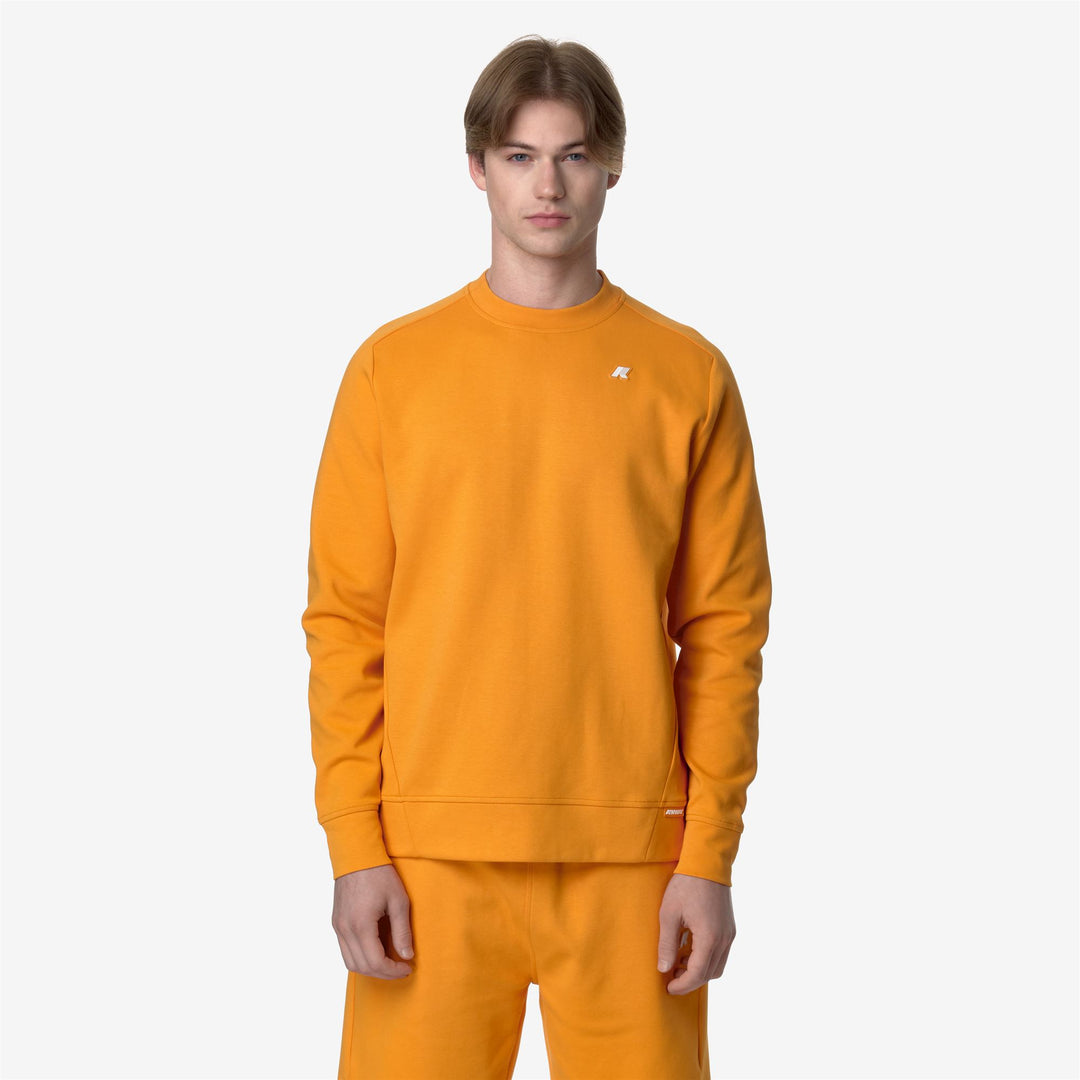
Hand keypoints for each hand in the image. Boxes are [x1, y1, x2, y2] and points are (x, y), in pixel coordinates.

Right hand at [332, 863, 414, 978]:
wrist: (356, 854)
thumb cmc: (379, 874)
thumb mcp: (398, 900)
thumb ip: (402, 931)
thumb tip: (406, 955)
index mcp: (361, 925)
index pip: (376, 962)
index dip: (393, 971)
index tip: (407, 967)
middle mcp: (345, 930)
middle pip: (362, 967)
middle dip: (383, 974)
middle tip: (400, 969)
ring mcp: (338, 926)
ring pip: (350, 962)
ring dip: (370, 968)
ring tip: (388, 963)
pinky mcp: (336, 922)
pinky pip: (345, 950)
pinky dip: (360, 957)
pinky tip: (375, 951)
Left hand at [656, 872, 733, 993]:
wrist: (707, 863)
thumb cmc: (685, 886)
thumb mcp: (668, 914)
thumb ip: (666, 944)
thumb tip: (663, 969)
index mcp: (709, 938)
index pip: (697, 974)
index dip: (682, 985)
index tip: (668, 988)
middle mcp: (724, 940)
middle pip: (709, 974)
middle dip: (690, 981)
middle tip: (671, 978)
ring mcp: (729, 934)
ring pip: (717, 966)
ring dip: (699, 971)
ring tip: (678, 963)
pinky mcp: (730, 928)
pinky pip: (720, 953)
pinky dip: (706, 959)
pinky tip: (689, 949)